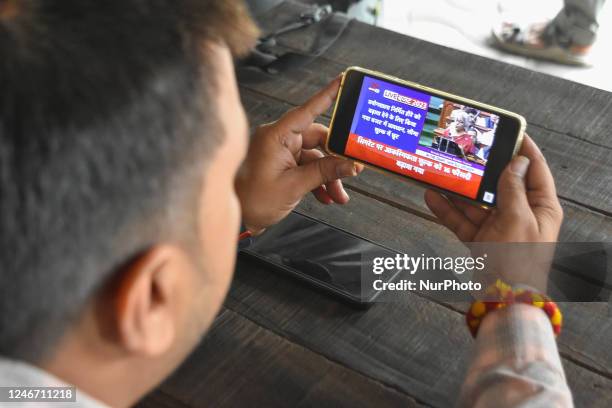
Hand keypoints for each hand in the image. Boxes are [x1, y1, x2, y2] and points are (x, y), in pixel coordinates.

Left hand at [236, 77, 363, 233]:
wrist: (239, 220)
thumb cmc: (253, 200)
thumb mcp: (295, 186)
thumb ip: (325, 173)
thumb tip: (351, 165)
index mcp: (276, 136)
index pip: (307, 110)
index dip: (327, 96)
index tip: (342, 81)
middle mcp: (278, 139)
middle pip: (317, 139)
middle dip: (335, 160)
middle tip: (352, 172)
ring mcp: (279, 151)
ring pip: (315, 157)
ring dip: (328, 175)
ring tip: (338, 195)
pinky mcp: (281, 164)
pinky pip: (306, 166)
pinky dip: (317, 180)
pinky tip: (326, 196)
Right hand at [425, 134, 562, 289]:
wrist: (503, 300)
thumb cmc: (519, 262)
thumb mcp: (518, 219)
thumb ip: (512, 189)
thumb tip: (516, 162)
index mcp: (541, 207)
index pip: (535, 170)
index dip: (523, 149)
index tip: (509, 131)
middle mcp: (521, 214)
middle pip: (501, 183)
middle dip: (482, 169)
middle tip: (466, 150)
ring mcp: (499, 227)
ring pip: (477, 201)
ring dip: (458, 189)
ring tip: (441, 171)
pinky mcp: (480, 239)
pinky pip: (462, 219)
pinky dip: (447, 210)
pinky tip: (432, 197)